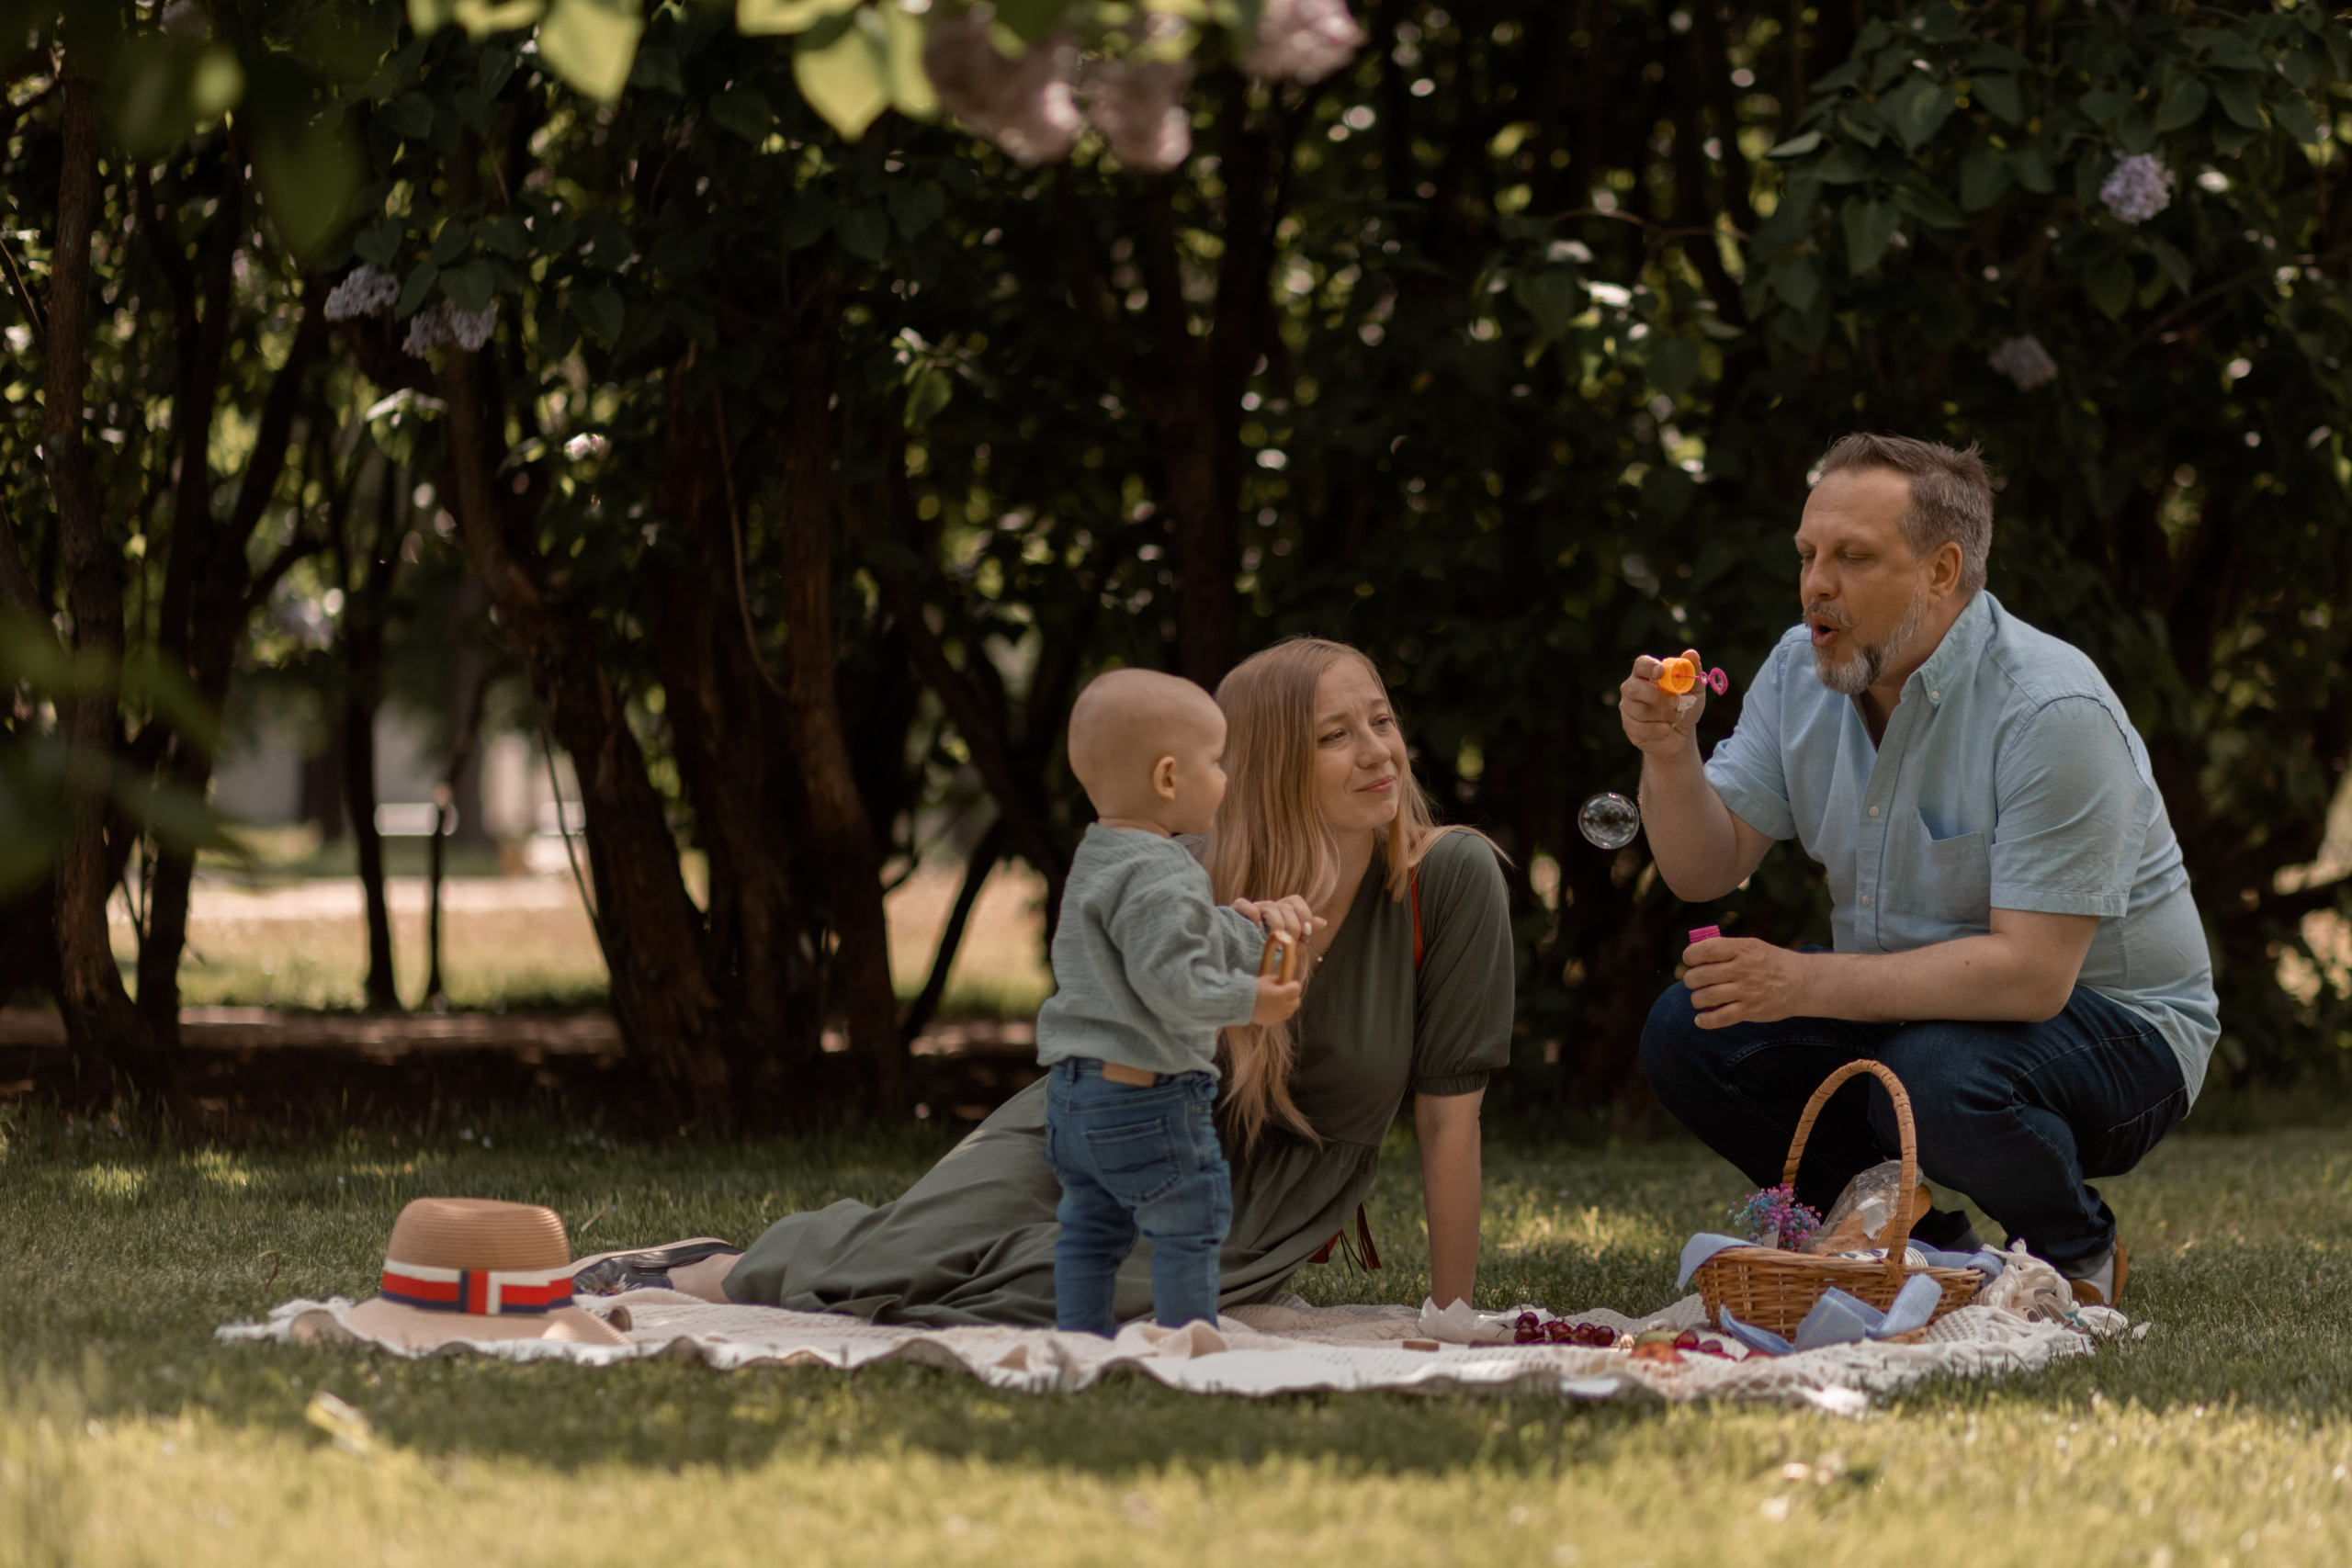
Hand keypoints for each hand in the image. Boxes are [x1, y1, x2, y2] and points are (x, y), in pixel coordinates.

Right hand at [1235, 895, 1321, 942]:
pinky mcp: (1235, 911)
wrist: (1238, 958)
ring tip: (1276, 942)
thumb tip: (1323, 922)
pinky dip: (1253, 916)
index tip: (1307, 932)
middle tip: (1291, 944)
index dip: (1304, 914)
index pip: (1295, 901)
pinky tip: (1256, 931)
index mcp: (1280, 912)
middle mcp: (1267, 907)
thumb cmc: (1264, 950)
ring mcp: (1252, 908)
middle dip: (1293, 927)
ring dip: (1277, 926)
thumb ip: (1303, 932)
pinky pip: (1247, 906)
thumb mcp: (1287, 943)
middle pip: (1285, 907)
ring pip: (1269, 907)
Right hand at [1251, 974, 1303, 1024]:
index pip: (1297, 989)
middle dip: (1293, 996)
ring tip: (1279, 1001)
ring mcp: (1278, 1016)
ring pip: (1291, 1011)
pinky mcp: (1272, 1022)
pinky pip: (1282, 1017)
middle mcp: (1282, 1006)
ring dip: (1289, 1005)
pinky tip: (1273, 1008)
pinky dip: (1281, 1012)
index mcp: (1281, 994)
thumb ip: (1278, 979)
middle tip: (1286, 993)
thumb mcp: (1267, 979)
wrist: (1240, 1002)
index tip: (1289, 983)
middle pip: (1297, 1002)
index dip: (1294, 985)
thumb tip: (1285, 982)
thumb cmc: (1253, 988)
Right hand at [1619, 646, 1706, 756]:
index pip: (1641, 664)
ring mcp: (1628, 709)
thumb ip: (1693, 672)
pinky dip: (1660, 730)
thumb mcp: (1695, 689)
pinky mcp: (1629, 728)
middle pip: (1634, 688)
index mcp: (1646, 674)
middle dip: (1657, 696)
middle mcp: (1632, 689)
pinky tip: (1667, 729)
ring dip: (1665, 716)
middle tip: (1675, 702)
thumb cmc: (1685, 707)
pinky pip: (1641, 729)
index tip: (1661, 672)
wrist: (1682, 734)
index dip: (1649, 667)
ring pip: (1640, 711)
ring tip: (1676, 717)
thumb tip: (1691, 654)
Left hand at [1681, 936, 1807, 1028]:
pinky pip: (1720, 1018)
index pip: (1705, 950)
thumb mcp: (1751, 946)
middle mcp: (1743, 969)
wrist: (1801, 983)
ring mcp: (1747, 991)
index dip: (1690, 956)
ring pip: (1706, 997)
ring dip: (1696, 999)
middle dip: (1690, 980)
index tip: (1690, 961)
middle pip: (1701, 975)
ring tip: (1699, 998)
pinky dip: (1705, 1021)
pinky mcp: (1751, 1010)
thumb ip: (1725, 949)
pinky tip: (1700, 1020)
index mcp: (1742, 949)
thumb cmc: (1769, 962)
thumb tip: (1694, 955)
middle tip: (1693, 982)